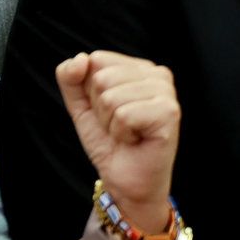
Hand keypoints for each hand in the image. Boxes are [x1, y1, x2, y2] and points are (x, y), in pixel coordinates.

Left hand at [57, 51, 179, 234]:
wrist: (126, 180)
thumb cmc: (110, 142)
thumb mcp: (82, 106)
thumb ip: (71, 78)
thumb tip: (80, 59)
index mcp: (141, 68)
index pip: (97, 60)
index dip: (91, 92)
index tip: (109, 112)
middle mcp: (159, 75)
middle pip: (102, 78)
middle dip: (100, 109)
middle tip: (118, 127)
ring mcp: (167, 92)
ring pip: (111, 97)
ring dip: (110, 124)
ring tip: (127, 134)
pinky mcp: (169, 112)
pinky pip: (123, 115)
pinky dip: (121, 134)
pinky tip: (136, 140)